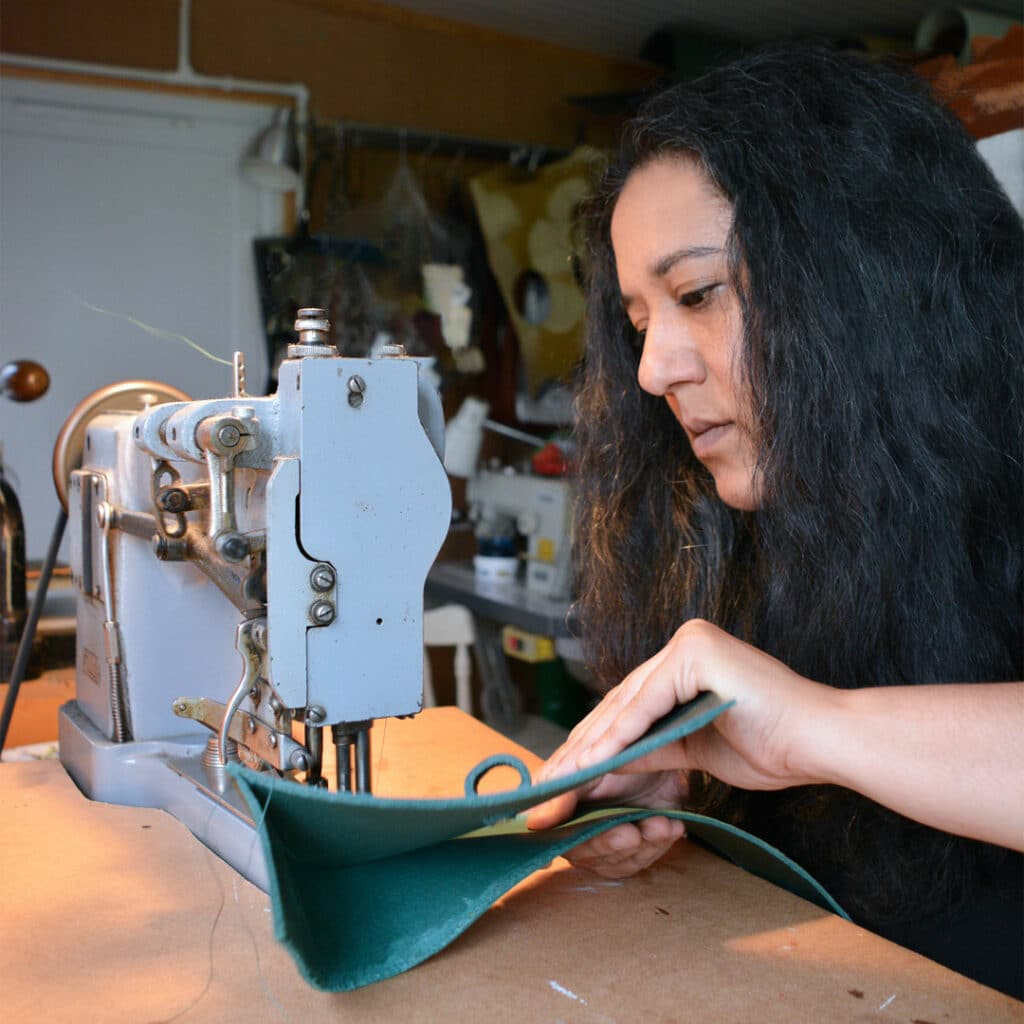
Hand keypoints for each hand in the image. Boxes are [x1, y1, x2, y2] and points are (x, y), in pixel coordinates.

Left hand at [526, 619, 832, 874]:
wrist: (819, 741)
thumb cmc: (772, 745)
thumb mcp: (693, 749)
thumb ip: (650, 749)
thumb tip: (602, 767)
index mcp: (684, 661)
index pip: (627, 707)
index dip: (593, 745)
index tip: (564, 779)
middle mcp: (683, 644)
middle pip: (620, 704)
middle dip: (582, 748)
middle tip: (550, 783)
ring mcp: (688, 643)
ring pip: (627, 703)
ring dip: (592, 746)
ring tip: (562, 779)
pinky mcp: (695, 651)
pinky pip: (647, 702)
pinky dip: (619, 735)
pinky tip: (593, 762)